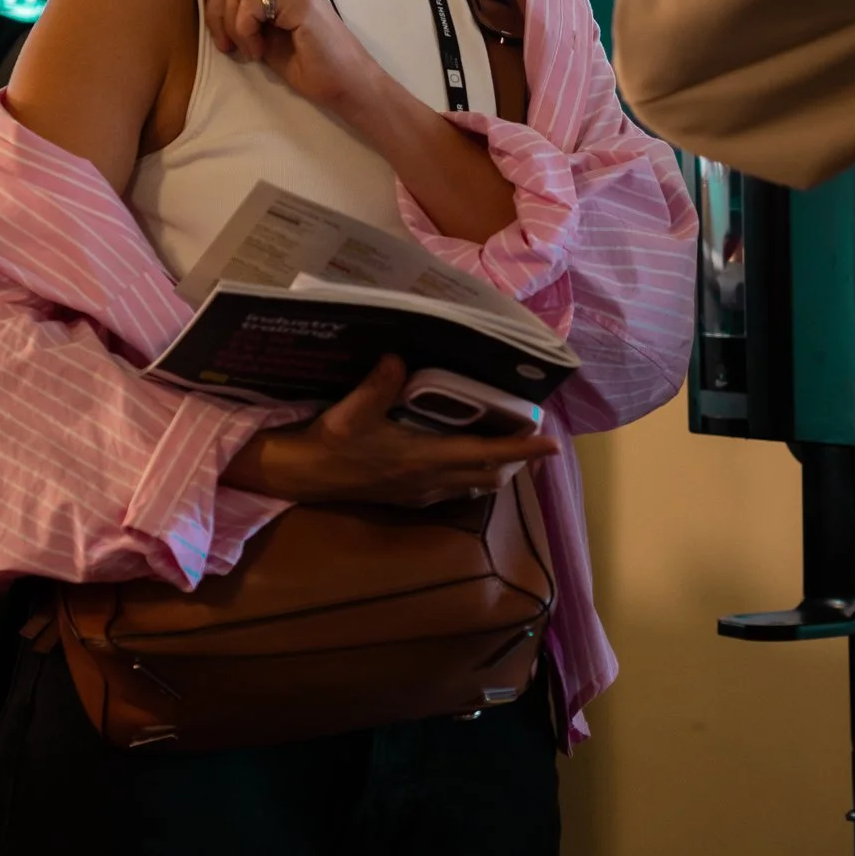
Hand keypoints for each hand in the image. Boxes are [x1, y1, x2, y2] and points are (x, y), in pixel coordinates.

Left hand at [184, 0, 373, 113]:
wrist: (345, 83)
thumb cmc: (308, 63)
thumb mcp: (264, 32)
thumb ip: (242, 9)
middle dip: (215, 12)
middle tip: (226, 45)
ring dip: (231, 26)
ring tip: (248, 50)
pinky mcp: (299, 0)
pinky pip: (249, 6)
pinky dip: (244, 33)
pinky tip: (259, 52)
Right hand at [224, 357, 557, 507]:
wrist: (301, 476)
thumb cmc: (328, 443)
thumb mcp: (350, 411)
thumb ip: (378, 384)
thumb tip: (397, 357)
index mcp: (422, 459)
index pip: (484, 454)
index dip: (521, 450)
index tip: (553, 445)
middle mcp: (429, 481)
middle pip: (488, 475)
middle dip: (515, 461)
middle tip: (534, 440)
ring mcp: (419, 494)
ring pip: (473, 486)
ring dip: (495, 471)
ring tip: (509, 451)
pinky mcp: (407, 499)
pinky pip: (452, 491)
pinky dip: (470, 477)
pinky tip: (466, 465)